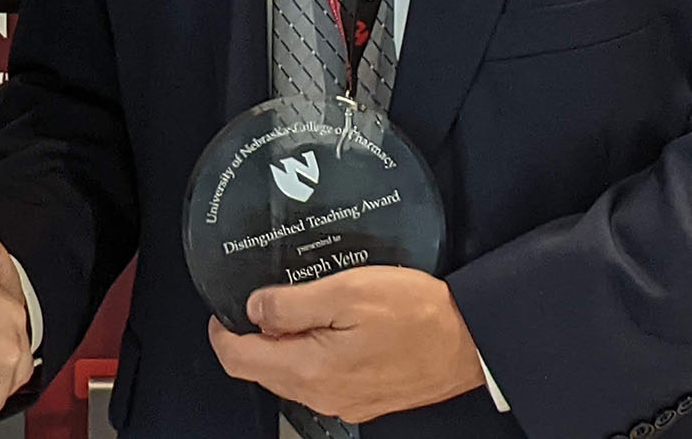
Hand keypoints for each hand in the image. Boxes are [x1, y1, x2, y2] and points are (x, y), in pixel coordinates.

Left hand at [207, 267, 483, 423]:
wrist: (470, 342)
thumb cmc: (417, 314)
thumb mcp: (347, 290)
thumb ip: (292, 303)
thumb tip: (254, 309)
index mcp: (311, 369)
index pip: (239, 361)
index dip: (222, 333)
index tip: (221, 311)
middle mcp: (323, 395)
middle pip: (262, 370)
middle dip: (253, 337)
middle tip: (265, 300)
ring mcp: (344, 401)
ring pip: (291, 375)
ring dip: (285, 344)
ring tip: (303, 307)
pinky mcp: (363, 399)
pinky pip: (319, 379)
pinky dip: (312, 354)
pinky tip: (331, 327)